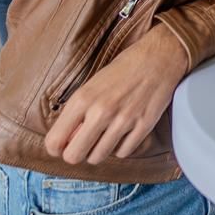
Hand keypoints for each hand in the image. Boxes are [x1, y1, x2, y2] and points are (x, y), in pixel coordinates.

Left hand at [44, 25, 189, 164]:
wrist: (160, 56)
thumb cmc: (123, 69)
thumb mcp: (92, 84)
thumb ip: (77, 111)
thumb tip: (66, 139)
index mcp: (82, 99)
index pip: (54, 142)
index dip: (56, 148)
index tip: (63, 145)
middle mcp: (101, 111)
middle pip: (74, 156)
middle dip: (76, 154)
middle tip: (84, 144)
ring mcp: (124, 120)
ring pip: (98, 157)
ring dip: (98, 151)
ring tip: (105, 138)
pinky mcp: (144, 125)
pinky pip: (123, 152)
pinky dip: (121, 147)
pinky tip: (124, 134)